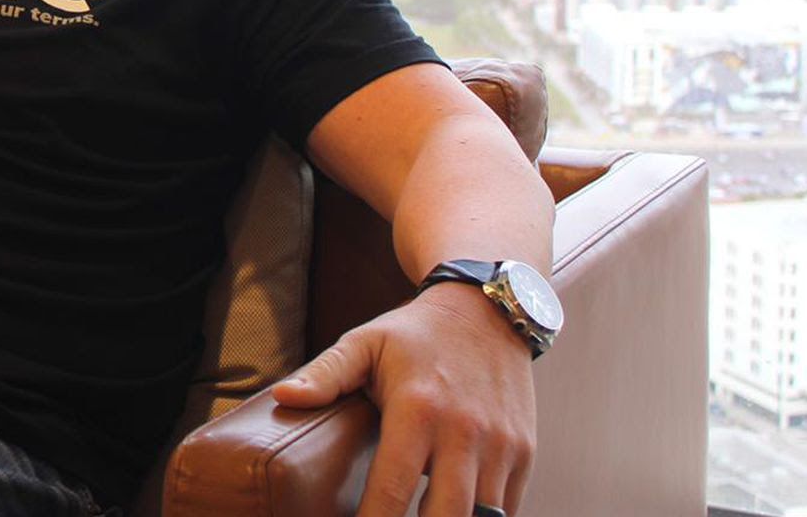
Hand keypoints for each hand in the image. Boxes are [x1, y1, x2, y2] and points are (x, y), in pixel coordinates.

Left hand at [270, 283, 535, 516]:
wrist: (487, 310)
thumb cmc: (415, 334)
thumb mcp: (365, 343)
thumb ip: (325, 374)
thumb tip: (282, 396)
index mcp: (417, 409)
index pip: (392, 489)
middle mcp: (464, 432)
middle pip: (446, 516)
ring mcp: (501, 445)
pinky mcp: (525, 452)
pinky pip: (508, 508)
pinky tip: (452, 512)